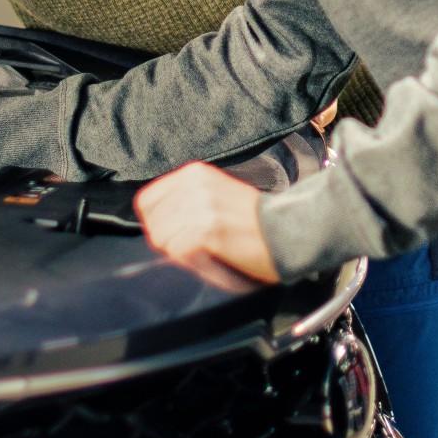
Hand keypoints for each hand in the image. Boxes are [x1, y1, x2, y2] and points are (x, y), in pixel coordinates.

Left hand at [134, 161, 276, 287]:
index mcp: (193, 173)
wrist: (292, 229)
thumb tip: (157, 224)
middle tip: (199, 249)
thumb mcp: (216, 194)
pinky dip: (195, 264)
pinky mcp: (207, 231)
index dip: (158, 224)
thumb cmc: (256, 220)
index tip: (178, 235)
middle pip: (153, 225)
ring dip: (183, 256)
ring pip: (163, 241)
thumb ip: (186, 201)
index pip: (146, 201)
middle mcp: (193, 185)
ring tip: (210, 255)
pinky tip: (216, 261)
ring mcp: (200, 207)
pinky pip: (178, 254)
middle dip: (170, 243)